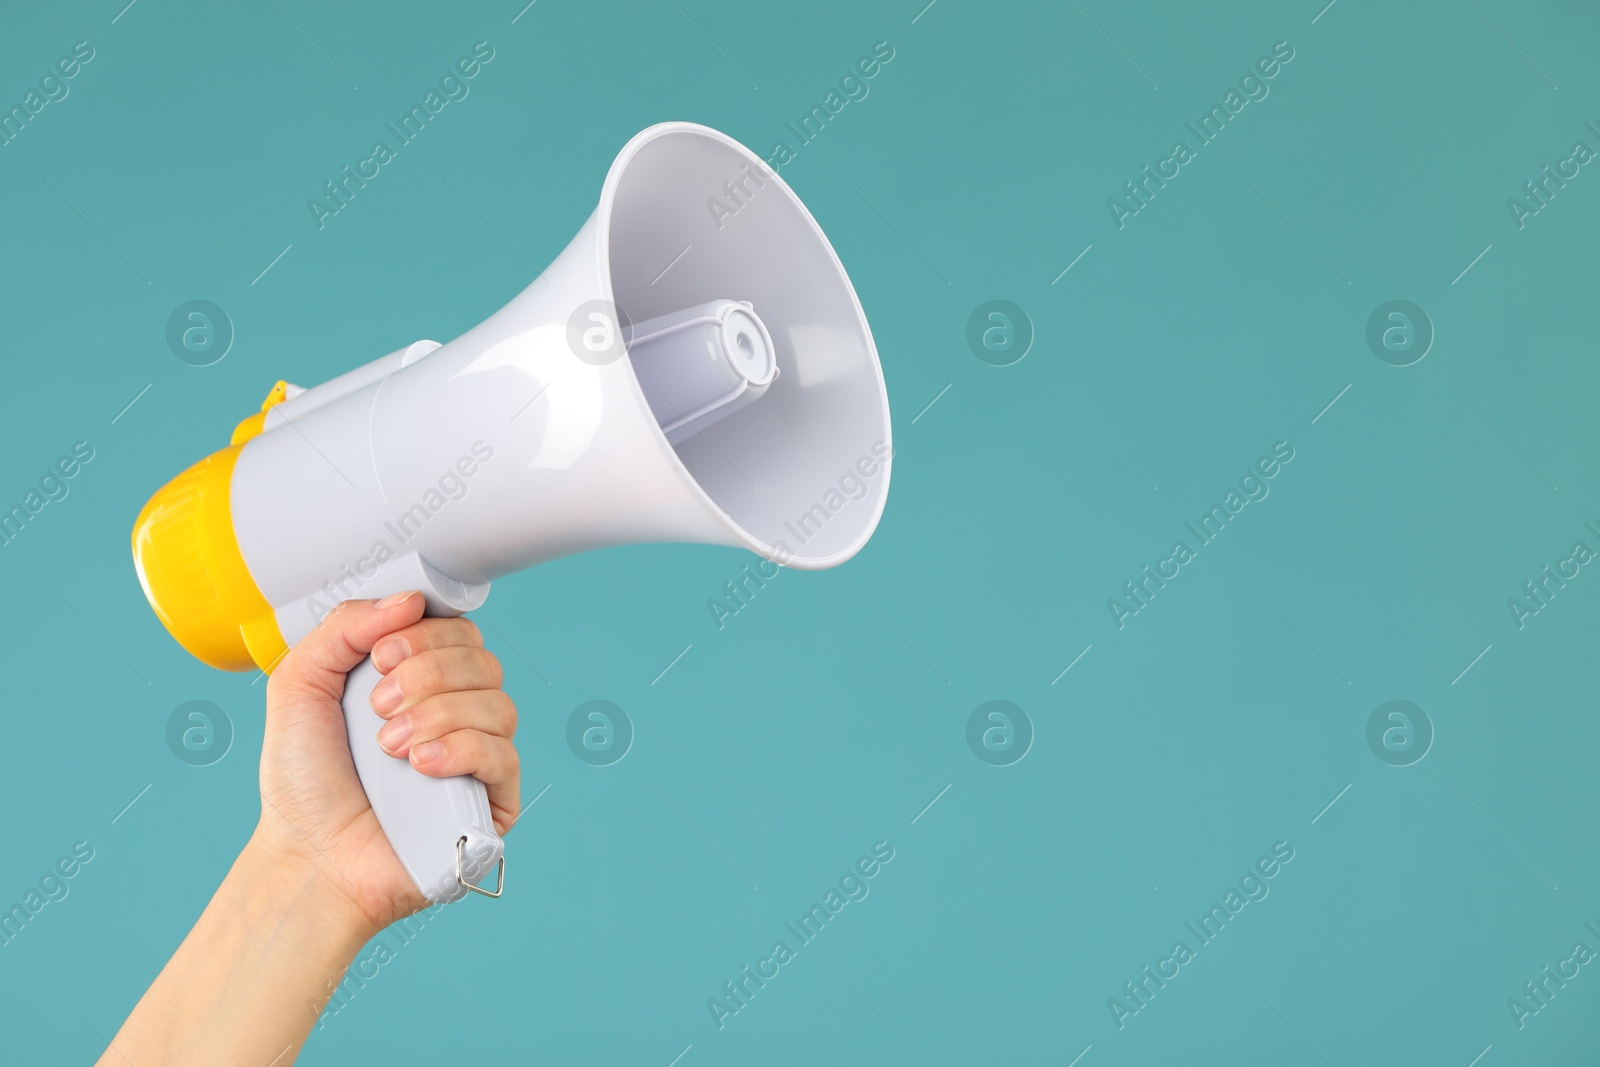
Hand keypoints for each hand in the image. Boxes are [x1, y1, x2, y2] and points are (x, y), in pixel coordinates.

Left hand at [254, 592, 519, 937]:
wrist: (307, 858)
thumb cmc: (303, 782)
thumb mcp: (300, 684)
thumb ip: (344, 627)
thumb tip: (410, 599)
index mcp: (420, 681)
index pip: (458, 632)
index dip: (426, 633)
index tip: (381, 655)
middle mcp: (457, 713)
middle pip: (482, 661)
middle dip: (427, 673)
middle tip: (377, 706)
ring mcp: (479, 758)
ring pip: (498, 704)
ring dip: (438, 714)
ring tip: (389, 747)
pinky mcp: (493, 803)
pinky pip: (504, 755)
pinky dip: (461, 750)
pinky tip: (420, 765)